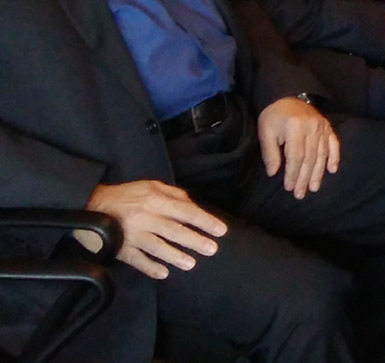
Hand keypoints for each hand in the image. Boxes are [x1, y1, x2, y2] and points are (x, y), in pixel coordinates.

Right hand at [82, 180, 227, 278]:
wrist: (89, 204)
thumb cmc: (125, 196)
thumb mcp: (150, 186)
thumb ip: (173, 194)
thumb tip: (194, 206)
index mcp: (154, 200)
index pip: (185, 211)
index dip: (204, 221)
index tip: (220, 230)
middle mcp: (145, 217)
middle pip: (174, 230)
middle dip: (195, 240)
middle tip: (212, 249)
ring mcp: (131, 234)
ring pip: (157, 246)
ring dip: (175, 256)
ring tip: (191, 264)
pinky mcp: (118, 247)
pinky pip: (136, 260)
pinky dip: (150, 267)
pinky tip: (163, 273)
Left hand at [257, 97, 340, 198]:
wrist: (286, 96)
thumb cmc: (274, 116)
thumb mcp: (266, 133)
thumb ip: (270, 153)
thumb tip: (273, 173)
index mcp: (295, 128)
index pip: (296, 157)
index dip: (293, 174)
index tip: (288, 187)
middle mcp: (312, 128)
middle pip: (310, 158)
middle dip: (305, 178)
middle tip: (300, 194)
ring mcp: (322, 127)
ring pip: (322, 154)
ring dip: (318, 173)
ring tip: (314, 187)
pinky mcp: (327, 127)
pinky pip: (334, 144)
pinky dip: (334, 157)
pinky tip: (332, 170)